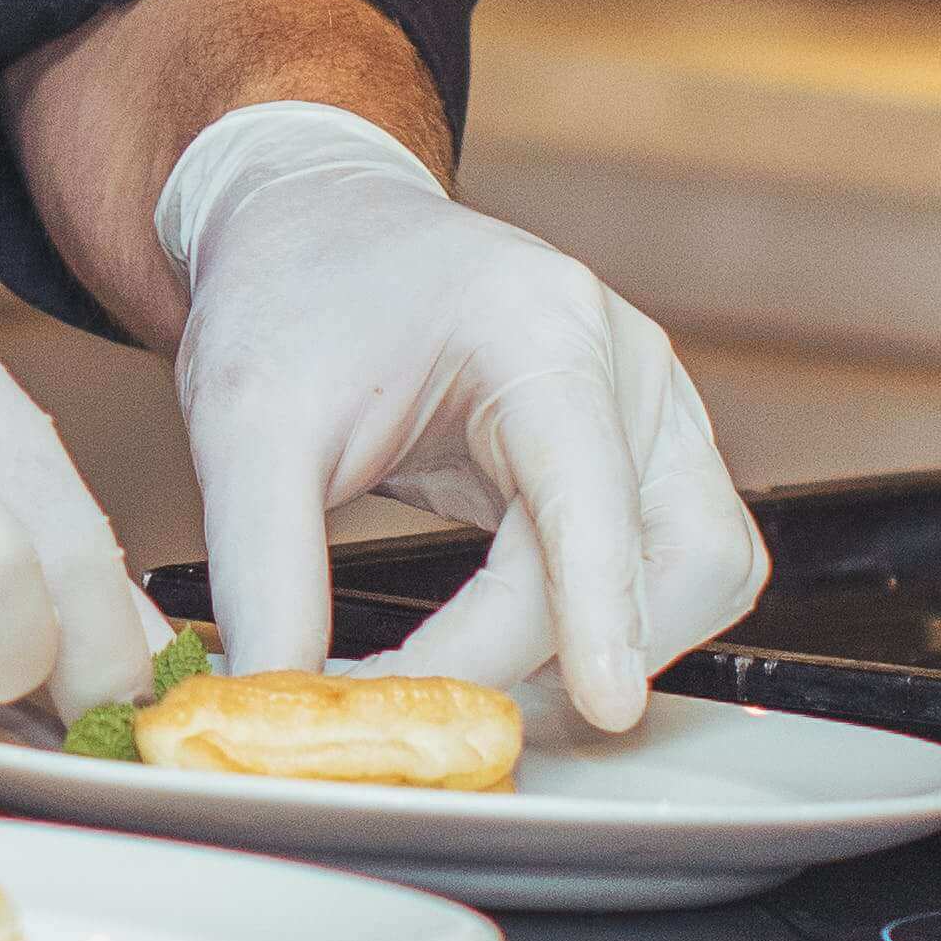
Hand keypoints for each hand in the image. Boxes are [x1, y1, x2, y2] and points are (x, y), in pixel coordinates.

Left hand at [161, 103, 763, 732]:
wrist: (314, 232)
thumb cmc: (288, 298)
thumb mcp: (242, 427)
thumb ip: (266, 573)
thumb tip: (286, 707)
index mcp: (538, 324)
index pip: (595, 487)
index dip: (598, 606)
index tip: (602, 706)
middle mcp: (623, 362)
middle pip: (679, 552)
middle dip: (576, 646)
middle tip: (438, 697)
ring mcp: (648, 408)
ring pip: (698, 574)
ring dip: (599, 644)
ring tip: (460, 666)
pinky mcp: (640, 453)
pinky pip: (668, 569)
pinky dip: (597, 624)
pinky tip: (497, 638)